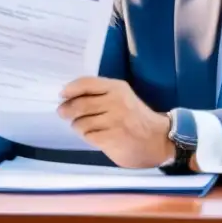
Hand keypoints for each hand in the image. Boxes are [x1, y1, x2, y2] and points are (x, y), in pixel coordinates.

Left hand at [58, 77, 173, 167]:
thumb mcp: (121, 98)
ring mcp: (114, 120)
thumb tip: (68, 98)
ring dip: (78, 126)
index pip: (86, 83)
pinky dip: (88, 137)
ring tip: (87, 127)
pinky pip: (88, 136)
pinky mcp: (112, 138)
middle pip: (79, 104)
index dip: (70, 89)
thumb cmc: (136, 118)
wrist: (158, 139)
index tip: (62, 94)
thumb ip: (100, 95)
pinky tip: (97, 137)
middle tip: (63, 113)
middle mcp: (115, 101)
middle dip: (67, 110)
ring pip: (81, 122)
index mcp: (117, 88)